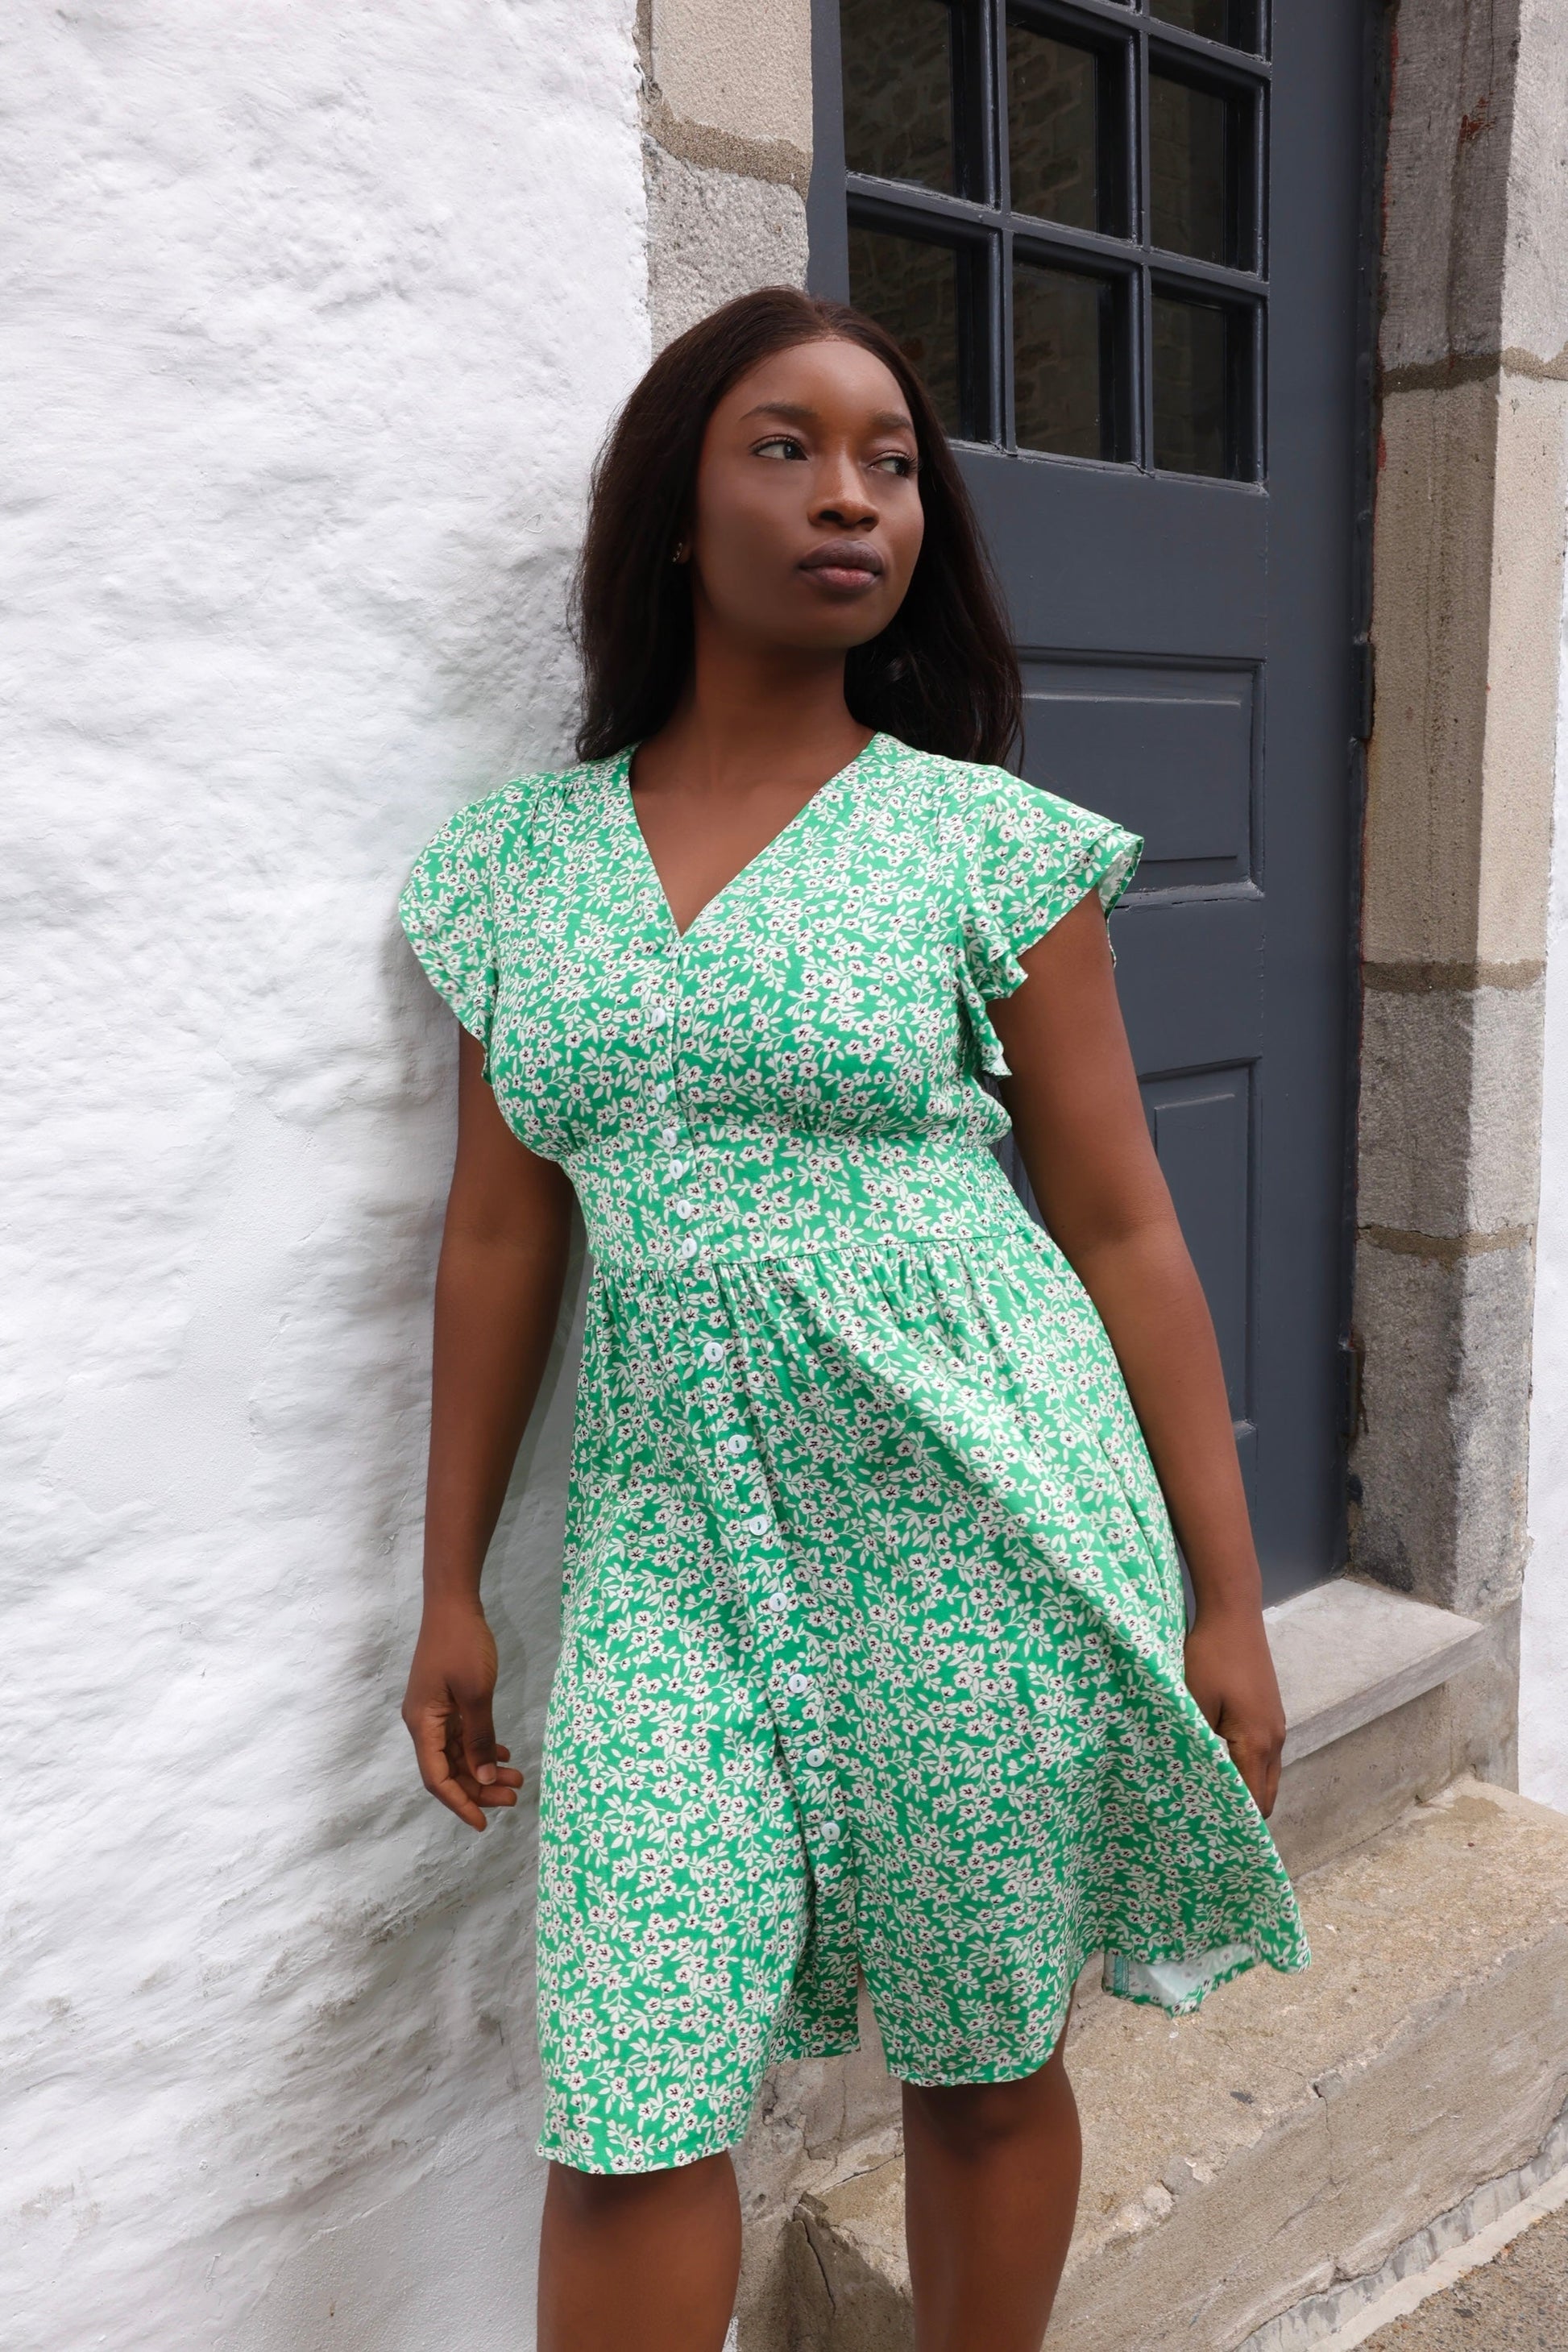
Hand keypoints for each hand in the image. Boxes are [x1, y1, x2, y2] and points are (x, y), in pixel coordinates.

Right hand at [402, 1600, 523, 1830]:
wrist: (453, 1604)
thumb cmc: (462, 1646)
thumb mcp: (476, 1694)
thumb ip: (479, 1737)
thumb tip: (482, 1776)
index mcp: (423, 1725)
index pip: (437, 1778)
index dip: (459, 1803)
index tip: (482, 1824)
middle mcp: (423, 1723)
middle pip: (449, 1769)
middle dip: (479, 1787)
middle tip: (514, 1796)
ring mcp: (434, 1712)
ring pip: (457, 1753)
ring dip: (483, 1767)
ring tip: (516, 1778)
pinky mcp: (445, 1700)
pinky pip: (461, 1735)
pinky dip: (480, 1746)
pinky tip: (502, 1751)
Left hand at [1183, 1605, 1286, 1818]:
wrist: (1233, 1614)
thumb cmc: (1211, 1656)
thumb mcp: (1194, 1700)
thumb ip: (1195, 1742)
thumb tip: (1191, 1778)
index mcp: (1256, 1744)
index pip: (1254, 1802)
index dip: (1237, 1823)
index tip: (1213, 1838)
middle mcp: (1274, 1740)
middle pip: (1266, 1795)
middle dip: (1245, 1814)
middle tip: (1210, 1824)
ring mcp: (1276, 1726)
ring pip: (1266, 1775)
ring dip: (1247, 1789)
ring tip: (1214, 1799)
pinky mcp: (1270, 1713)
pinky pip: (1264, 1756)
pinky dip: (1249, 1769)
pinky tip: (1222, 1765)